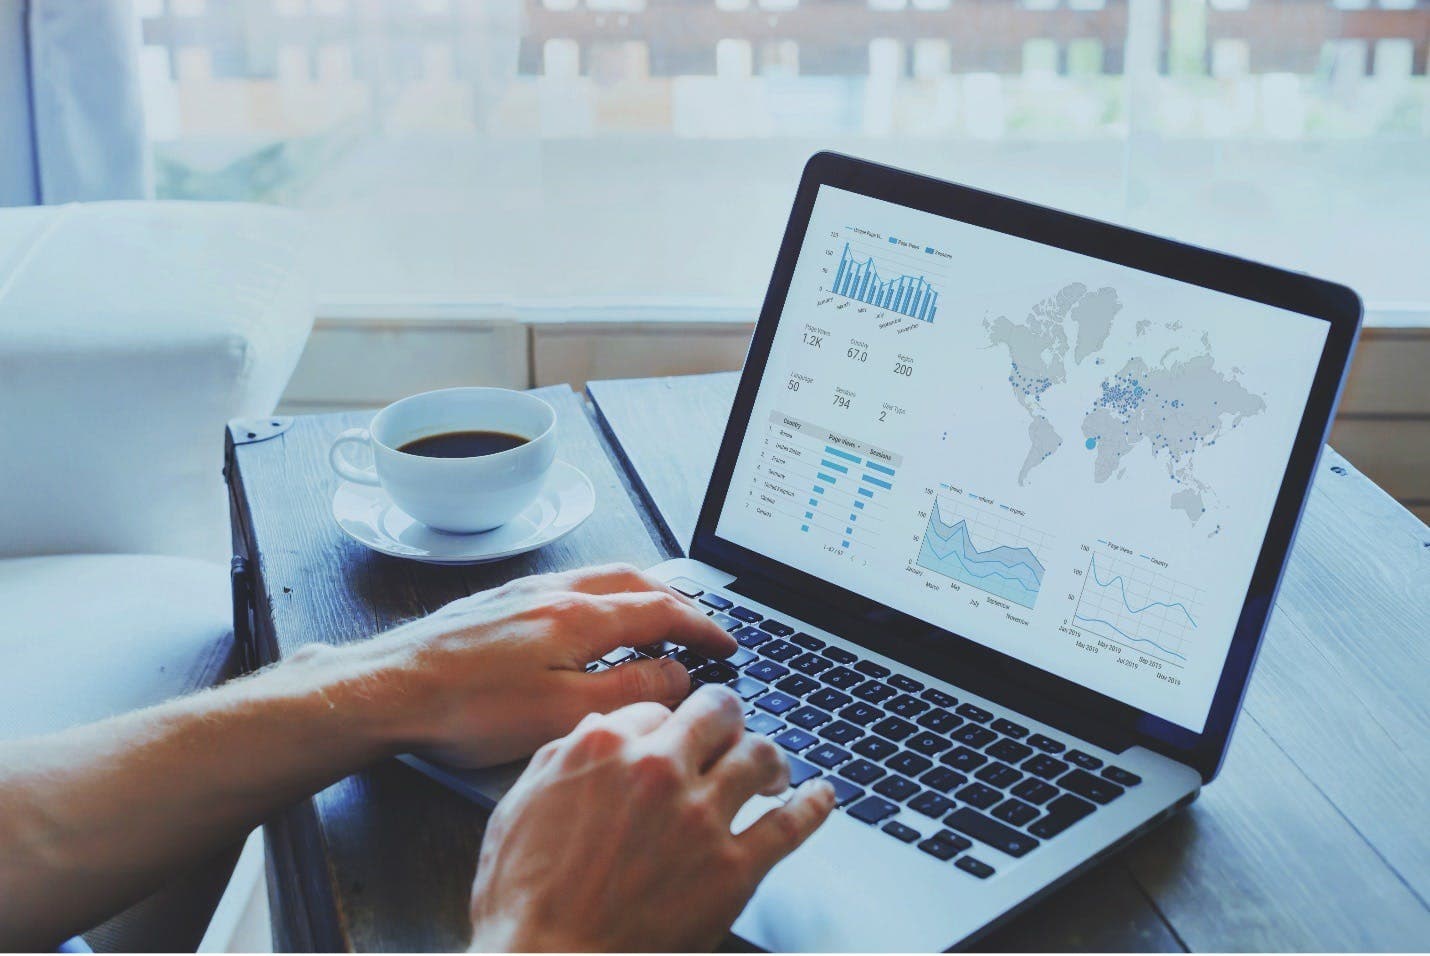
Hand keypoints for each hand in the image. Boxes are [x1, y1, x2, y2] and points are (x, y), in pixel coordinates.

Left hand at [338, 564, 737, 767]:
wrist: (386, 690)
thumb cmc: (465, 710)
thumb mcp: (562, 714)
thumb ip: (630, 692)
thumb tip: (678, 674)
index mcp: (578, 616)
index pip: (662, 611)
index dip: (702, 628)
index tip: (726, 644)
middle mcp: (553, 591)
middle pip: (635, 581)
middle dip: (678, 601)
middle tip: (702, 627)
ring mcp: (522, 591)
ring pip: (600, 579)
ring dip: (640, 594)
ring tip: (658, 618)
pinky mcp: (496, 603)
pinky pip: (568, 586)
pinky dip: (602, 598)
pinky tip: (592, 623)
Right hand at [467, 687, 835, 951]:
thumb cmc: (524, 900)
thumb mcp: (520, 806)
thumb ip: (563, 759)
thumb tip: (595, 733)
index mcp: (604, 748)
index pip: (655, 708)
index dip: (667, 723)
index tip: (675, 737)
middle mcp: (658, 770)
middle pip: (717, 713)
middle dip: (727, 718)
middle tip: (731, 731)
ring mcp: (701, 818)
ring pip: (760, 756)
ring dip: (770, 758)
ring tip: (773, 770)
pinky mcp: (734, 869)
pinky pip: (791, 825)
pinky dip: (814, 805)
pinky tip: (821, 796)